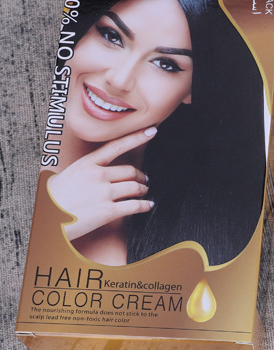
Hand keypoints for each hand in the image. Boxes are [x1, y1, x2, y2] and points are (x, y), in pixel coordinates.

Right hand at [47, 127, 157, 241]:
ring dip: (143, 190)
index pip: (117, 146)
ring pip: (135, 187)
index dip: (137, 137)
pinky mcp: (108, 211)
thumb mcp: (70, 174)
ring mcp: (104, 193)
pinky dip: (145, 205)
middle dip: (140, 176)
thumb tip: (104, 170)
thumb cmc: (54, 198)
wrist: (46, 218)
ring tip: (144, 192)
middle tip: (144, 179)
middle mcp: (97, 175)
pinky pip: (135, 205)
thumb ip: (89, 169)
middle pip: (130, 171)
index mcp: (87, 164)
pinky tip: (147, 205)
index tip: (151, 131)